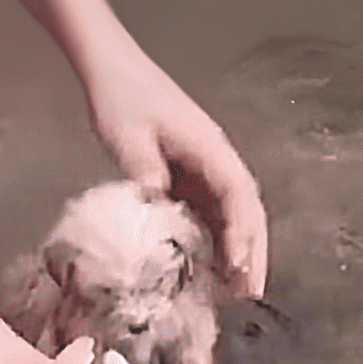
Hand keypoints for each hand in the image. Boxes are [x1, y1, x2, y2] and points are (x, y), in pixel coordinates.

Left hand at [86, 53, 267, 299]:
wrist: (111, 71)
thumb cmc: (121, 98)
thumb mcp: (128, 138)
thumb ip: (145, 173)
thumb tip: (160, 208)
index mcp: (208, 147)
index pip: (237, 195)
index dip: (241, 233)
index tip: (239, 265)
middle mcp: (214, 158)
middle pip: (245, 209)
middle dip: (251, 250)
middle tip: (250, 293)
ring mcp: (202, 166)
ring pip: (229, 213)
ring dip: (236, 248)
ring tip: (235, 289)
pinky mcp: (186, 172)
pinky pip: (208, 209)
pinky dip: (214, 237)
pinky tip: (208, 265)